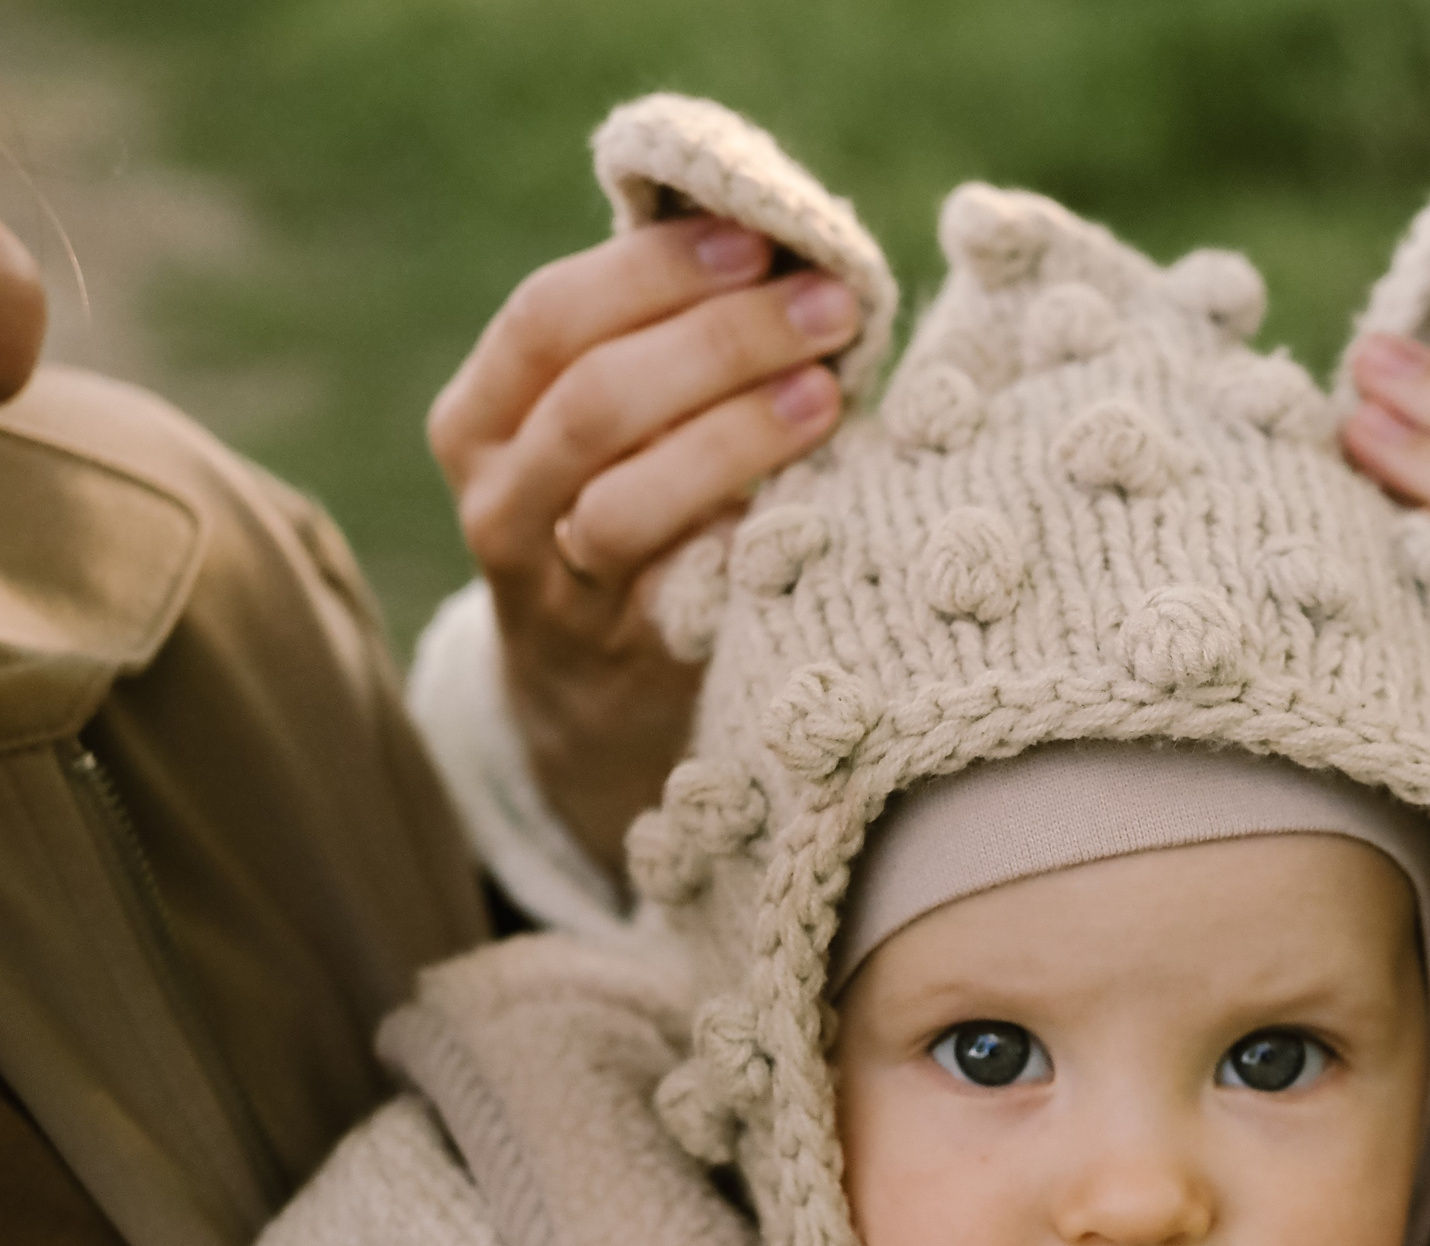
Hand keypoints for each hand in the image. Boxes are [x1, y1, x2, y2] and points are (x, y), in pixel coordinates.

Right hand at [428, 217, 867, 876]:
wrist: (594, 703)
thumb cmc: (632, 517)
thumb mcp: (617, 431)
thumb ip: (663, 348)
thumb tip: (786, 244)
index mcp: (483, 415)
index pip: (549, 315)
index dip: (654, 270)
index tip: (759, 241)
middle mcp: (497, 499)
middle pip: (594, 398)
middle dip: (719, 340)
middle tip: (828, 307)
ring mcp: (551, 588)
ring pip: (623, 501)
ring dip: (735, 436)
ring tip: (827, 393)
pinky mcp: (623, 659)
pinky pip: (679, 593)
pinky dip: (745, 539)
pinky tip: (814, 501)